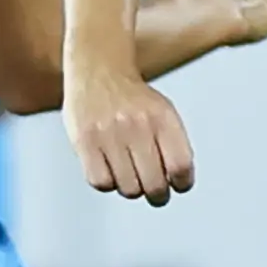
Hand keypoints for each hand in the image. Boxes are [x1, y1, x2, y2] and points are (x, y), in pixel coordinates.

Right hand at [69, 55, 198, 205]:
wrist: (99, 70)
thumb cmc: (135, 101)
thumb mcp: (164, 113)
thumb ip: (174, 146)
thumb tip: (176, 186)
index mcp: (163, 118)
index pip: (181, 166)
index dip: (182, 183)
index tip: (177, 184)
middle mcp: (138, 124)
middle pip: (155, 185)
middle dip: (158, 195)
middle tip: (154, 192)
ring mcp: (109, 133)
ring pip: (128, 189)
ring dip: (131, 188)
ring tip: (129, 173)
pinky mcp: (84, 140)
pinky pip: (101, 183)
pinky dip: (107, 182)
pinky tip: (110, 168)